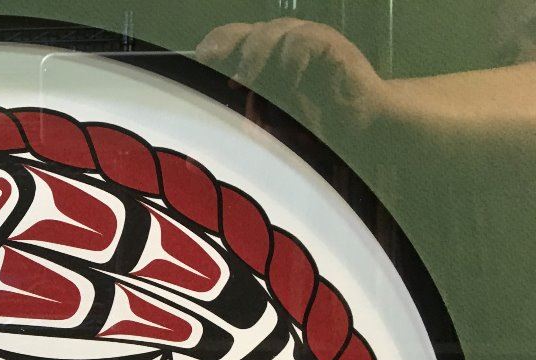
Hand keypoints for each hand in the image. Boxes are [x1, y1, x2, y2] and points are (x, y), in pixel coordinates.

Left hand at [196, 19, 387, 138]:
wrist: (362, 124)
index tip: (198, 63)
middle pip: (245, 33)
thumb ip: (248, 106)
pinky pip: (301, 43)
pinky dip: (290, 63)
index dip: (213, 47)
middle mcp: (282, 42)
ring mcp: (305, 39)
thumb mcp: (272, 116)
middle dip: (226, 50)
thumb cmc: (314, 122)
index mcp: (264, 55)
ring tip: (243, 84)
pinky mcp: (328, 44)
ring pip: (270, 34)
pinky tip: (287, 85)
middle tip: (214, 71)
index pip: (230, 38)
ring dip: (254, 60)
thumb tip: (215, 106)